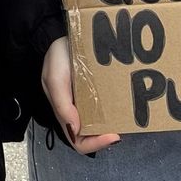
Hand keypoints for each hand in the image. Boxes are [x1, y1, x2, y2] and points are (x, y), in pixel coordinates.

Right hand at [41, 37, 119, 153]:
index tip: (113, 135)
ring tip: (125, 118)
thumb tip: (75, 129)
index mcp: (64, 113)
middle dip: (106, 137)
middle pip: (91, 136)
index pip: (78, 141)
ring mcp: (87, 102)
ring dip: (112, 125)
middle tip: (122, 128)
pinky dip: (114, 111)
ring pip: (100, 124)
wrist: (63, 36)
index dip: (94, 144)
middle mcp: (76, 112)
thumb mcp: (55, 78)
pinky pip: (105, 108)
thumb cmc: (56, 57)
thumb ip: (62, 104)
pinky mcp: (96, 92)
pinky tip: (123, 105)